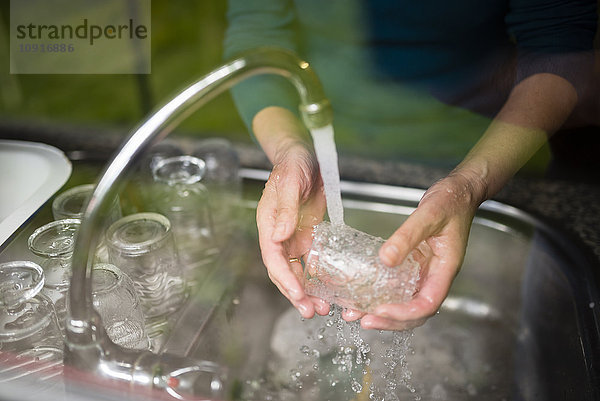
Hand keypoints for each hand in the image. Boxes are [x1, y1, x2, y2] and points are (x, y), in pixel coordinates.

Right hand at [256, 140, 329, 317]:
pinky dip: (317, 277)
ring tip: (320, 308)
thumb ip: (286, 210)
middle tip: (309, 311)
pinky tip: (327, 290)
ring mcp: (293, 237)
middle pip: (283, 270)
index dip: (283, 278)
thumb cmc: (292, 164)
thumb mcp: (290, 182)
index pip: (273, 257)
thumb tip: (279, 236)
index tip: (297, 293)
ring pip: (296, 271)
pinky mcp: (307, 235)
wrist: (304, 155)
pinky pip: (310, 262)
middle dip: (294, 293)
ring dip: (306, 291)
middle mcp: (279, 235)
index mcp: (269, 224)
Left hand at [356, 169, 486, 330]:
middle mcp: (435, 276)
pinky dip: (382, 294)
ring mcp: (426, 273)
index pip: (427, 304)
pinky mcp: (416, 266)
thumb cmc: (451, 203)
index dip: (404, 313)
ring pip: (406, 303)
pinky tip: (363, 294)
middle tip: (363, 320)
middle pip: (415, 312)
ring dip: (382, 312)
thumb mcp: (428, 215)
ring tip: (356, 313)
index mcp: (445, 270)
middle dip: (390, 320)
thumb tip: (386, 259)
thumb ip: (408, 236)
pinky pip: (400, 287)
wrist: (458, 193)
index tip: (381, 311)